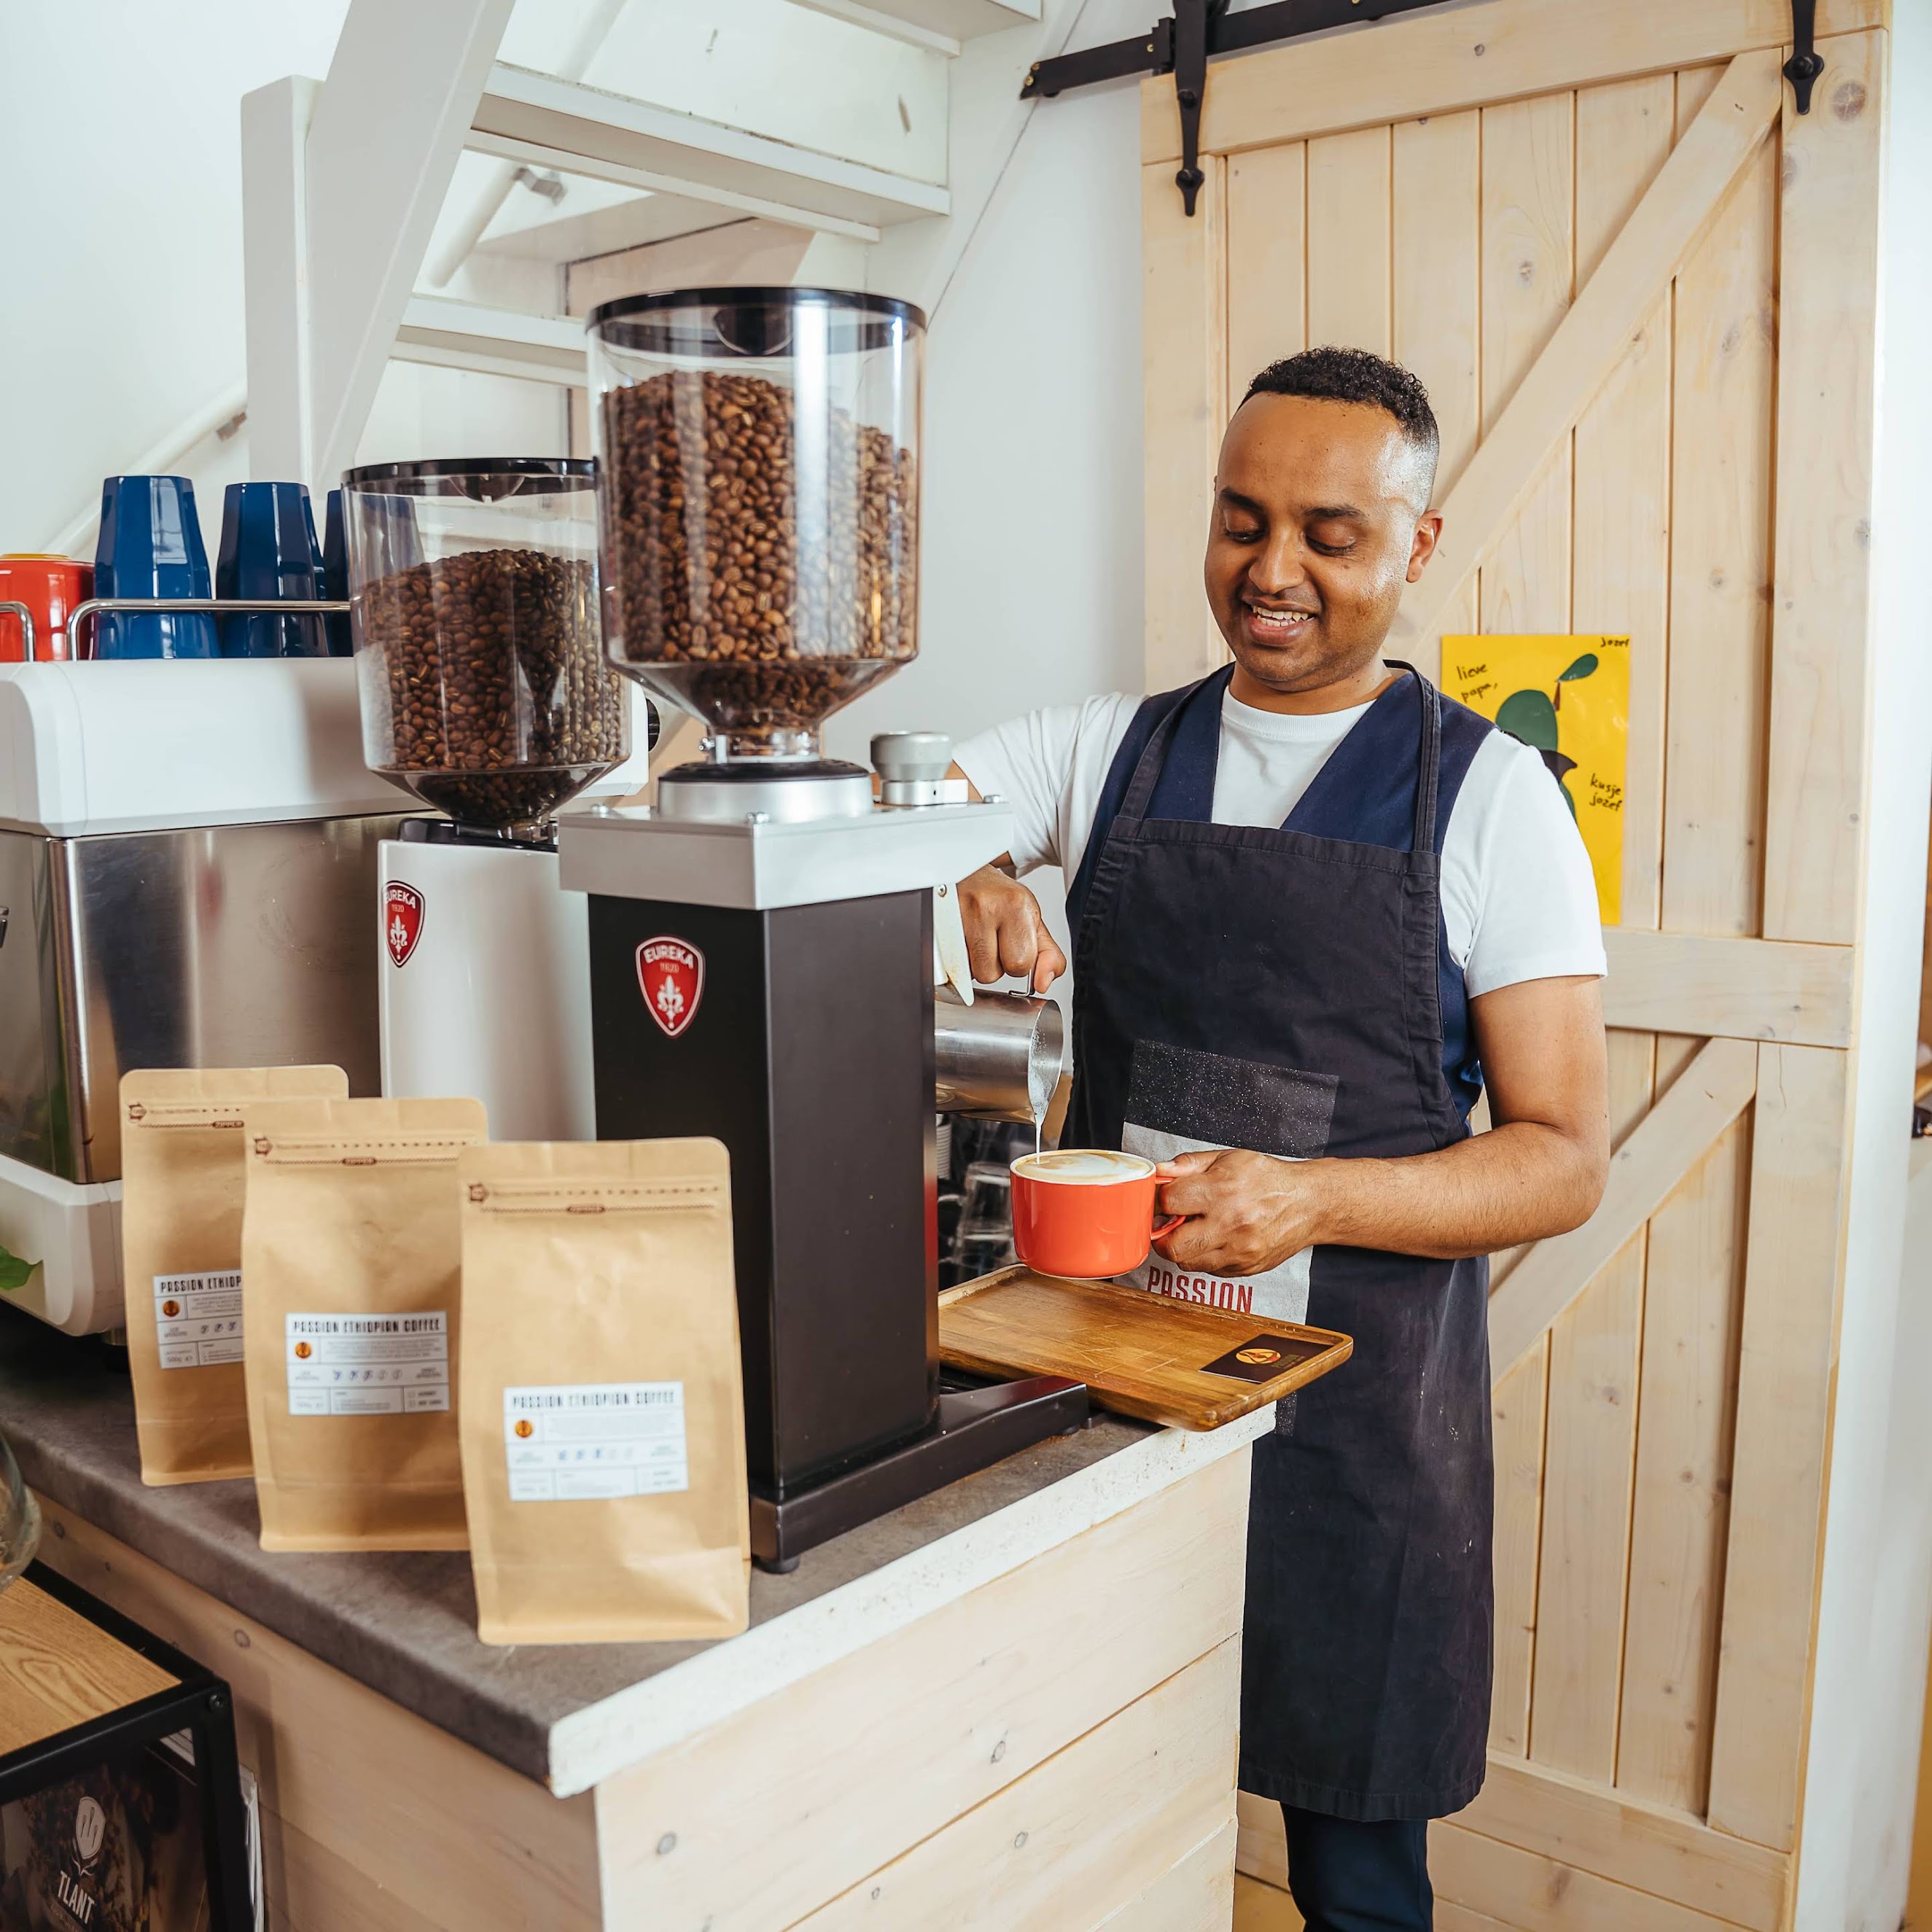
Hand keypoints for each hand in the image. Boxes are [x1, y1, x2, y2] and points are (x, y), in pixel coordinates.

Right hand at [958, 865, 1067, 991]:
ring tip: (976, 938)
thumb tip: (1043, 983)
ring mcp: (957, 913)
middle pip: (990, 974)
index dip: (1017, 962)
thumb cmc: (1000, 898)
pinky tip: (962, 939)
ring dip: (973, 963)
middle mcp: (985, 906)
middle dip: (993, 965)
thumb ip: (1048, 955)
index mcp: (1016, 905)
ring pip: (967, 973)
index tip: (1012, 945)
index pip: (1020, 965)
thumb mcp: (1033, 921)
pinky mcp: (937, 922)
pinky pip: (948, 964)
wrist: (970, 873)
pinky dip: (956, 958)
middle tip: (992, 941)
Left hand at [1154, 1149, 1329, 1276]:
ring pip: (1188, 1263)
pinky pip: (1210, 1270)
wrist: (1307, 1204)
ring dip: (1184, 1248)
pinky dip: (1205, 1257)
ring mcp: (1239, 1250)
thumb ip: (1189, 1165)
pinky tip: (1216, 1239)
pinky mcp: (1246, 1267)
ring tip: (1195, 1230)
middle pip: (1172, 1246)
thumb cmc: (1268, 1179)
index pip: (1169, 1203)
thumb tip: (1159, 1171)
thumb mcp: (1228, 1158)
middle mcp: (1230, 1223)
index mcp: (1222, 1190)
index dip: (1160, 1201)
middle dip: (1163, 1235)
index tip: (1164, 1200)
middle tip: (1170, 1224)